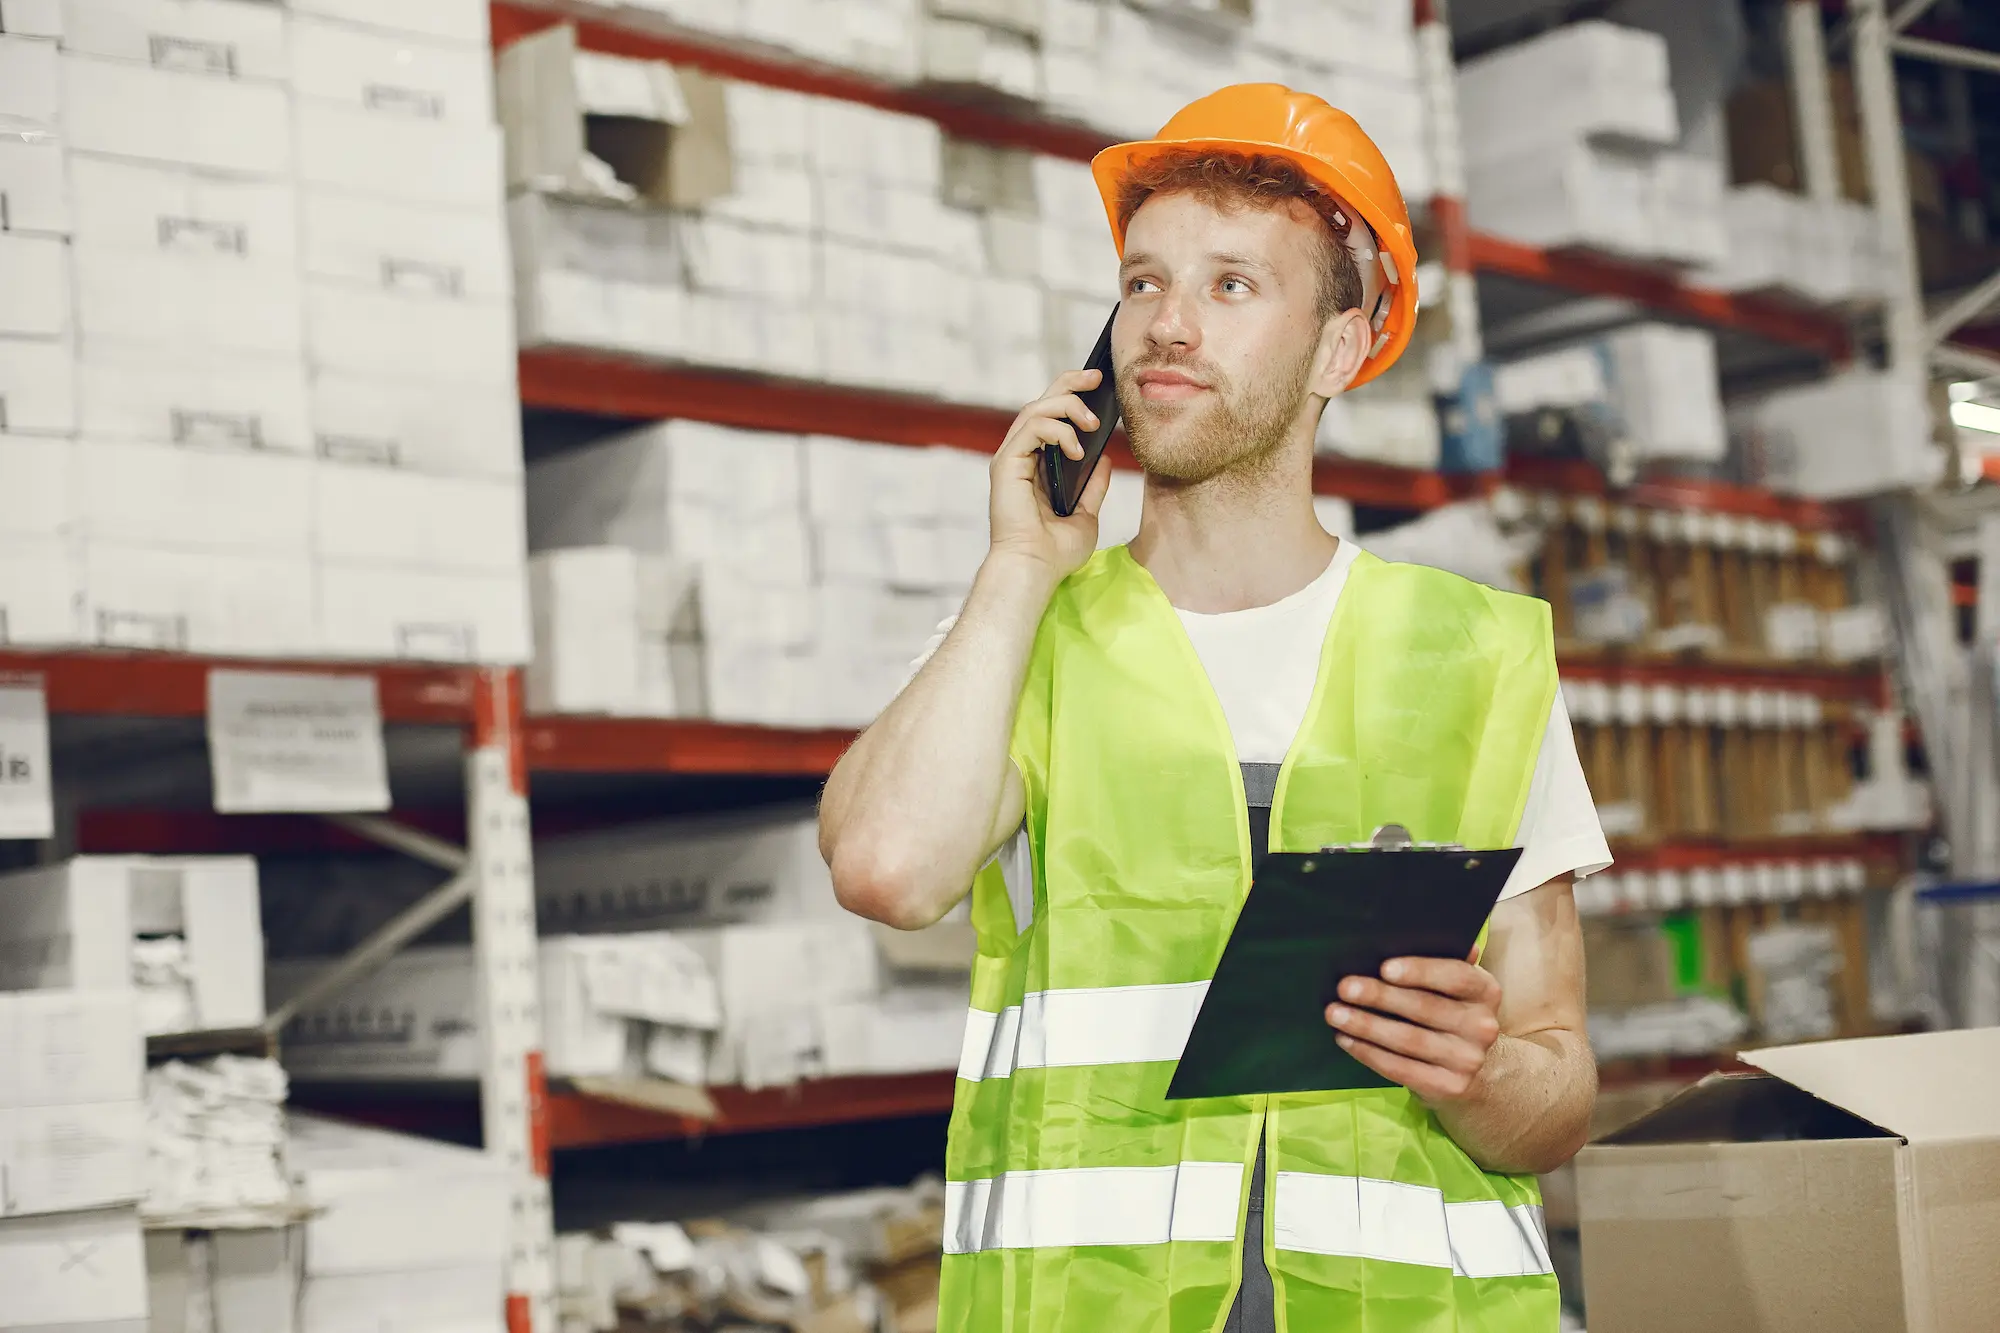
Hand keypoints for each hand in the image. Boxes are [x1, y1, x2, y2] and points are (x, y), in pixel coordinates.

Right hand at [986, 370, 1114, 580]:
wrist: (1037, 569)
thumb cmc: (1055, 551)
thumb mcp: (1086, 513)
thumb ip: (1093, 485)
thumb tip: (1104, 456)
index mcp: (1038, 465)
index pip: (1052, 417)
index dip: (1072, 395)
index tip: (1099, 386)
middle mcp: (1022, 456)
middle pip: (1042, 403)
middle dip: (1070, 384)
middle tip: (1097, 377)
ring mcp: (1012, 458)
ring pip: (1036, 409)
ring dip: (1068, 407)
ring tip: (1092, 424)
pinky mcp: (1006, 463)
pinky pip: (1031, 428)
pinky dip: (1057, 431)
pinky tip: (1076, 449)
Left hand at [1324, 954, 1503, 1102]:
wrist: (1476, 1069)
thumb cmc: (1451, 1013)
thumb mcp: (1456, 988)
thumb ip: (1441, 963)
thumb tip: (1416, 935)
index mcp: (1486, 991)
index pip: (1456, 976)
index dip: (1420, 971)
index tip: (1384, 968)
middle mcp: (1482, 1026)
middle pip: (1425, 1008)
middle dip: (1380, 997)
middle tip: (1344, 987)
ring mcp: (1468, 1060)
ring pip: (1408, 1040)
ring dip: (1366, 1026)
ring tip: (1335, 1014)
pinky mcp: (1449, 1087)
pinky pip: (1401, 1069)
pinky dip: (1368, 1053)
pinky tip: (1345, 1039)